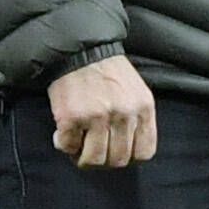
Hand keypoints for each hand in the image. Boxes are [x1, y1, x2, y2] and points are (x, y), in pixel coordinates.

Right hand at [47, 52, 156, 168]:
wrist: (79, 48)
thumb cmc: (107, 71)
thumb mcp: (136, 92)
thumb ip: (137, 119)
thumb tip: (128, 151)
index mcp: (143, 108)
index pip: (145, 152)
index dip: (129, 157)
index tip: (116, 151)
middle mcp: (124, 114)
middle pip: (118, 160)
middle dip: (104, 160)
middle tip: (92, 150)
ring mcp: (98, 117)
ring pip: (94, 159)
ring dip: (83, 157)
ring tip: (77, 145)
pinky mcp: (72, 117)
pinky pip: (68, 146)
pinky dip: (64, 144)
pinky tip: (63, 133)